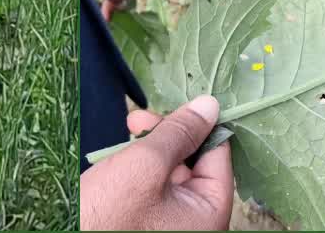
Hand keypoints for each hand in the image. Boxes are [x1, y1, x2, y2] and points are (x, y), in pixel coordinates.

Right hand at [80, 96, 233, 230]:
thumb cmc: (106, 216)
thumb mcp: (144, 166)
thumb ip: (179, 133)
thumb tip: (209, 105)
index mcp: (209, 214)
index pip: (218, 156)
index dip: (198, 125)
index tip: (174, 104)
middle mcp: (195, 222)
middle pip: (194, 163)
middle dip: (167, 136)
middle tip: (136, 121)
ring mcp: (170, 224)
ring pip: (170, 172)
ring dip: (148, 149)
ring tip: (123, 137)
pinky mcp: (147, 222)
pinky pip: (152, 188)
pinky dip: (136, 168)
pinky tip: (116, 159)